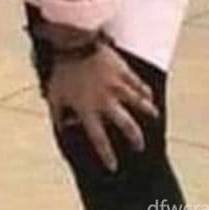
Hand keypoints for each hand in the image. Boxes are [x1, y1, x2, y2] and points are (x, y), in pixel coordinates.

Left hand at [44, 43, 159, 171]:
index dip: (107, 155)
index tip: (113, 166)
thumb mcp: (53, 95)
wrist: (71, 42)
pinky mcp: (123, 71)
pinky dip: (145, 91)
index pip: (99, 139)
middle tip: (140, 146)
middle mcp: (106, 101)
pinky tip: (149, 95)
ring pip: (139, 104)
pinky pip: (138, 84)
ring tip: (154, 117)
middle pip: (127, 125)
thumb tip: (60, 128)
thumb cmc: (60, 69)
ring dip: (148, 112)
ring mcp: (117, 86)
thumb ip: (57, 114)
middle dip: (135, 138)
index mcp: (88, 109)